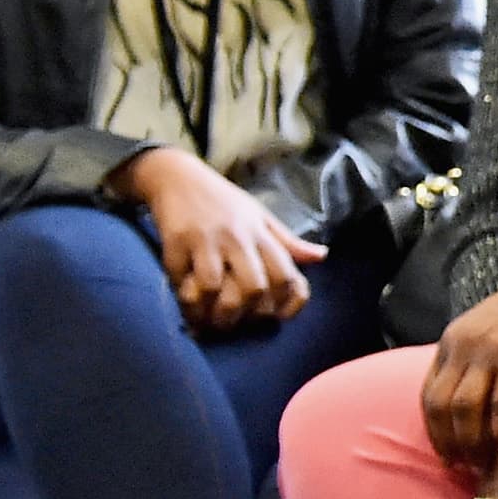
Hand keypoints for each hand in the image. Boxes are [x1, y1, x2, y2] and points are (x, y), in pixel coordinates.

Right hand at [110, 147, 325, 333]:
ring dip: (212, 312)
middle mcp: (237, 237)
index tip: (278, 317)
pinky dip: (185, 299)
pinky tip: (188, 304)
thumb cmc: (223, 202)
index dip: (288, 302)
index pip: (286, 274)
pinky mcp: (175, 243)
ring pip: (214, 287)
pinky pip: (181, 281)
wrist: (176, 176)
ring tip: (210, 321)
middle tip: (240, 322)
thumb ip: (287, 242)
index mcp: (261, 233)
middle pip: (254, 286)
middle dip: (248, 313)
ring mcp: (205, 240)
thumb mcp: (260, 216)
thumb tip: (321, 256)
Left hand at [422, 257, 497, 471]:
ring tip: (484, 463)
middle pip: (440, 405)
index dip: (434, 431)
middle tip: (464, 467)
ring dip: (472, 443)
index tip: (447, 455)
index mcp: (454, 338)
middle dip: (449, 443)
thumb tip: (468, 401)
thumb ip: (474, 358)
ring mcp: (492, 349)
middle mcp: (466, 343)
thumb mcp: (492, 330)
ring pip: (466, 409)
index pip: (429, 393)